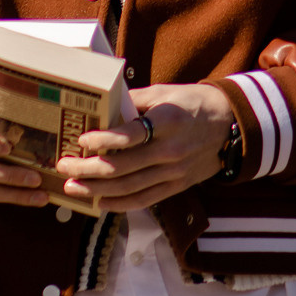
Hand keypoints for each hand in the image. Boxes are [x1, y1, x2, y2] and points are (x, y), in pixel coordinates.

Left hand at [53, 82, 231, 213]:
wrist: (231, 125)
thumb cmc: (192, 103)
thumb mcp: (165, 92)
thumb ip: (134, 101)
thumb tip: (102, 106)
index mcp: (168, 120)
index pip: (131, 134)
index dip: (103, 139)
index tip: (81, 140)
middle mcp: (170, 150)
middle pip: (123, 166)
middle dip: (88, 169)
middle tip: (64, 168)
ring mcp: (174, 172)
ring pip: (129, 187)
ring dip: (97, 190)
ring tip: (73, 189)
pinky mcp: (177, 186)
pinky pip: (145, 200)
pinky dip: (120, 204)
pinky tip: (100, 203)